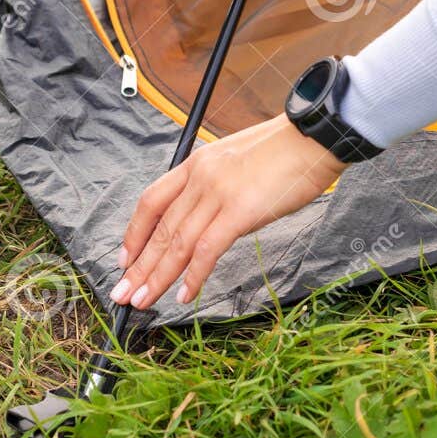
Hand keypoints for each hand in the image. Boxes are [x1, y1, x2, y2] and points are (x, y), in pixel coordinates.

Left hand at [110, 115, 346, 309]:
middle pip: (160, 228)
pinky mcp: (241, 211)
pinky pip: (208, 250)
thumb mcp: (236, 160)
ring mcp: (218, 193)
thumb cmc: (285, 151)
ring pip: (177, 243)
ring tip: (141, 300)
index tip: (125, 259)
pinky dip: (193, 276)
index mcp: (196, 163)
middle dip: (138, 266)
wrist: (314, 137)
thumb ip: (216, 186)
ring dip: (157, 276)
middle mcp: (200, 178)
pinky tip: (184, 295)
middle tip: (121, 293)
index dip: (134, 233)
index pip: (151, 201)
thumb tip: (210, 218)